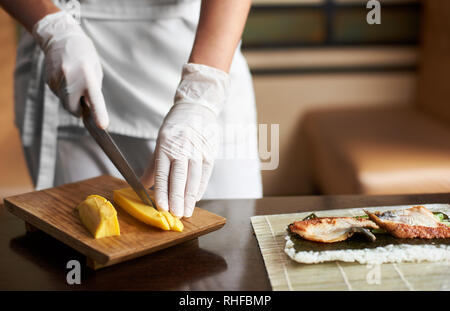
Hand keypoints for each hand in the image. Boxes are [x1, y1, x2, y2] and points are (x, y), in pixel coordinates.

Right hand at [32, 11, 108, 128]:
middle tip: (83, 96)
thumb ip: (93, 91)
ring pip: (66, 103)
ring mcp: (57, 81)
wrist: (61, 38)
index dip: (99, 114)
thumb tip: (89, 110)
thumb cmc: (84, 55)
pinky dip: (64, 92)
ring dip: (71, 99)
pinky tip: (66, 78)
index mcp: (87, 77)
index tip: (102, 126)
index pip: (94, 100)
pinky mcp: (49, 82)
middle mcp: (71, 80)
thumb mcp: (95, 71)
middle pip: (74, 109)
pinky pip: (59, 95)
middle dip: (79, 108)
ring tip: (74, 80)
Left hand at [141, 63, 229, 217]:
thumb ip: (153, 166)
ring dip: (190, 197)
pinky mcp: (210, 153)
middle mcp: (183, 148)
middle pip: (180, 178)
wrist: (197, 108)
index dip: (162, 191)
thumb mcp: (161, 140)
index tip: (161, 206)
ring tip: (186, 212)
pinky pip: (205, 175)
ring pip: (194, 178)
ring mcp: (198, 151)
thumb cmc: (176, 125)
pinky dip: (200, 188)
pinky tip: (195, 199)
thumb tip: (142, 186)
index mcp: (167, 144)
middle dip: (178, 198)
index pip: (163, 172)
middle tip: (176, 215)